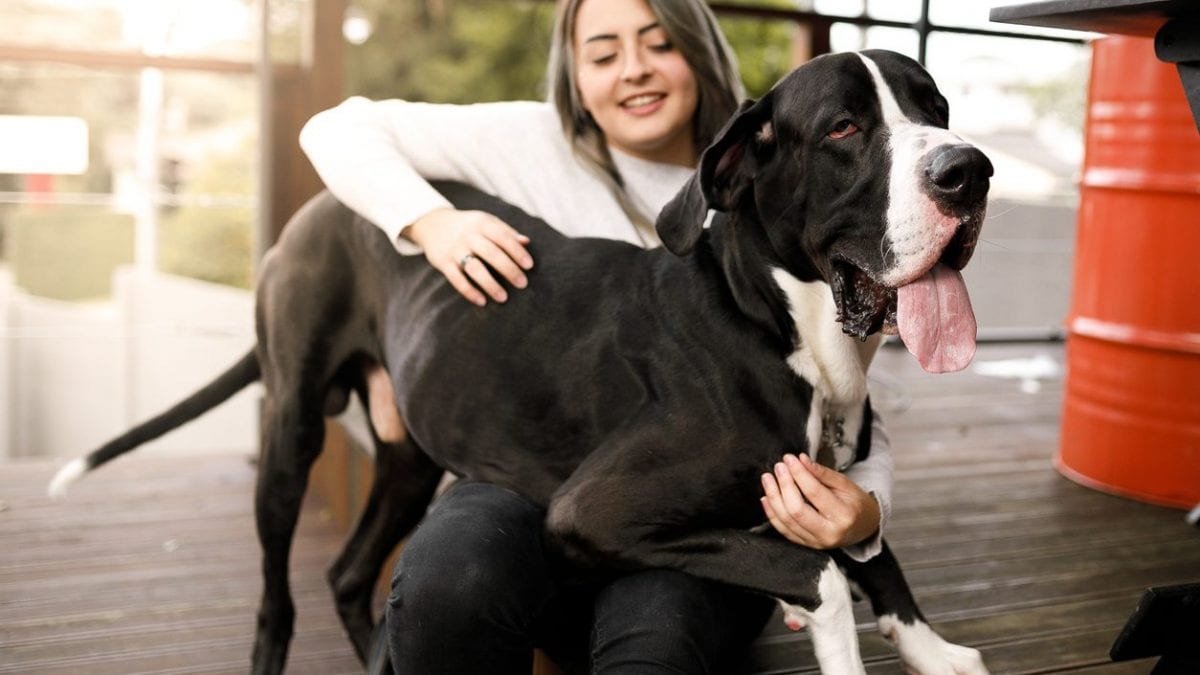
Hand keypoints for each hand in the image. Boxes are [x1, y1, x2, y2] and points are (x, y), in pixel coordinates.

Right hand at [404, 208, 533, 305]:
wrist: (433, 223)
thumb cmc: (469, 226)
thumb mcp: (486, 221)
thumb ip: (506, 231)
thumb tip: (526, 242)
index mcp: (482, 223)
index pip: (503, 237)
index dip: (517, 251)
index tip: (529, 266)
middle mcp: (468, 236)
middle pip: (491, 253)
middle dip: (508, 269)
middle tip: (523, 284)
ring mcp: (455, 250)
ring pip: (474, 268)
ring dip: (490, 284)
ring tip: (503, 298)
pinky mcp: (443, 263)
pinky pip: (456, 279)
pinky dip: (469, 291)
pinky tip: (482, 301)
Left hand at [760, 453, 880, 548]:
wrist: (864, 527)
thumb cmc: (855, 503)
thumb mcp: (845, 484)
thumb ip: (822, 473)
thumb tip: (800, 460)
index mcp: (843, 515)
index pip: (814, 492)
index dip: (799, 473)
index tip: (789, 458)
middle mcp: (829, 533)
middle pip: (796, 509)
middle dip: (784, 485)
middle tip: (778, 467)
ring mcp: (816, 542)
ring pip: (786, 521)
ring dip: (773, 498)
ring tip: (768, 479)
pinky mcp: (806, 545)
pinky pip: (783, 530)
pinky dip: (772, 513)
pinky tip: (766, 497)